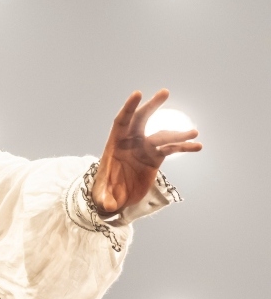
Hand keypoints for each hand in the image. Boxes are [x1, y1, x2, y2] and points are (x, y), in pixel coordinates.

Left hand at [93, 89, 201, 213]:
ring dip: (178, 134)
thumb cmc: (104, 193)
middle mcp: (130, 142)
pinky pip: (171, 149)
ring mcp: (144, 148)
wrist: (115, 198)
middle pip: (141, 120)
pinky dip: (184, 147)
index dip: (129, 108)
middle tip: (165, 92)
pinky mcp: (155, 157)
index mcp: (114, 144)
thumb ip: (104, 199)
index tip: (138, 94)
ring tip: (194, 132)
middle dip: (152, 106)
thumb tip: (109, 206)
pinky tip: (197, 146)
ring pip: (162, 136)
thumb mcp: (102, 198)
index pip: (121, 121)